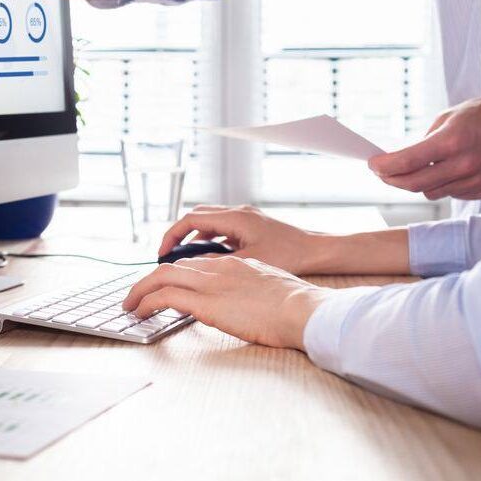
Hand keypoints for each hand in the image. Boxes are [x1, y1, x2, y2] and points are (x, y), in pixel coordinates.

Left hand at [122, 257, 330, 348]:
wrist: (303, 310)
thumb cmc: (295, 306)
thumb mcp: (268, 287)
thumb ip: (249, 288)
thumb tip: (242, 300)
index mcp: (234, 264)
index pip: (194, 264)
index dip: (174, 274)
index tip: (163, 285)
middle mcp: (218, 268)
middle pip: (173, 267)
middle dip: (150, 280)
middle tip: (137, 294)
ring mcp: (211, 283)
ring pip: (162, 277)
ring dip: (141, 290)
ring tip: (130, 305)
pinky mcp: (206, 302)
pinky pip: (165, 296)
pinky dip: (147, 302)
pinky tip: (139, 312)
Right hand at [159, 205, 327, 274]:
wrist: (317, 250)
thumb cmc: (289, 255)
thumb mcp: (248, 263)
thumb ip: (218, 263)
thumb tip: (192, 267)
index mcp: (234, 218)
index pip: (191, 219)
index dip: (172, 236)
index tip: (162, 253)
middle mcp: (238, 212)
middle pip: (197, 217)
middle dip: (179, 235)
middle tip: (169, 256)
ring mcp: (245, 217)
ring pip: (210, 222)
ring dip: (195, 238)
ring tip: (186, 260)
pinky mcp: (251, 226)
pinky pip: (222, 228)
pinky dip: (211, 240)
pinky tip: (211, 259)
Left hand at [369, 91, 480, 200]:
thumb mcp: (447, 118)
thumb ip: (424, 141)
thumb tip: (402, 159)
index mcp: (451, 142)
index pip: (407, 162)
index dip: (384, 166)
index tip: (372, 164)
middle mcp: (463, 165)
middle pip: (414, 184)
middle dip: (391, 179)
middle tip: (381, 173)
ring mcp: (474, 181)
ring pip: (430, 192)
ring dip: (416, 183)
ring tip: (412, 170)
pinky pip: (450, 194)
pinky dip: (440, 185)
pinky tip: (442, 172)